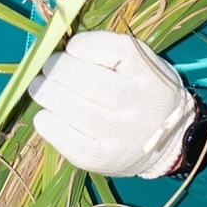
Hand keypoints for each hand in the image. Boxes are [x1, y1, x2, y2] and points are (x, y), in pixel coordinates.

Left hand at [26, 30, 194, 178]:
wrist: (168, 141)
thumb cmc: (144, 90)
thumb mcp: (140, 63)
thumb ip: (108, 49)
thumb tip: (65, 46)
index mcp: (149, 75)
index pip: (118, 52)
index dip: (85, 45)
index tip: (71, 45)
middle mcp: (139, 107)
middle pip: (93, 83)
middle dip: (59, 70)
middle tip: (45, 65)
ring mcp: (122, 137)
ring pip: (79, 112)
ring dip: (49, 95)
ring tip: (38, 86)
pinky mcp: (104, 160)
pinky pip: (72, 143)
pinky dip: (51, 127)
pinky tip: (44, 115)